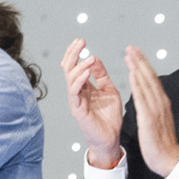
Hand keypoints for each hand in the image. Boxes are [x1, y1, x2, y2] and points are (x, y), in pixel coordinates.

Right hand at [60, 38, 124, 164]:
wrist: (110, 138)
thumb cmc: (109, 117)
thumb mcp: (109, 90)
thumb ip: (101, 76)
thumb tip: (95, 59)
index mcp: (83, 86)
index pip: (74, 65)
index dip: (75, 52)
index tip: (81, 40)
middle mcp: (77, 92)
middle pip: (68, 68)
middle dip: (73, 53)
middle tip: (81, 41)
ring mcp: (75, 101)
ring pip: (70, 78)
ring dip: (79, 66)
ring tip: (89, 58)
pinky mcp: (77, 110)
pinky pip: (74, 93)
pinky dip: (79, 81)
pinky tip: (86, 73)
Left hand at [122, 46, 178, 175]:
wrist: (169, 159)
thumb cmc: (162, 145)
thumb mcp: (157, 122)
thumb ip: (153, 109)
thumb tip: (147, 101)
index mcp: (161, 104)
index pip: (151, 81)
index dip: (144, 66)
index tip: (136, 55)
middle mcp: (160, 103)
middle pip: (149, 77)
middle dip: (140, 61)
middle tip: (131, 48)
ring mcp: (155, 109)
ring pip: (146, 83)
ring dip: (138, 67)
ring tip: (130, 55)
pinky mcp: (149, 118)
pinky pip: (142, 97)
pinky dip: (137, 84)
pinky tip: (132, 74)